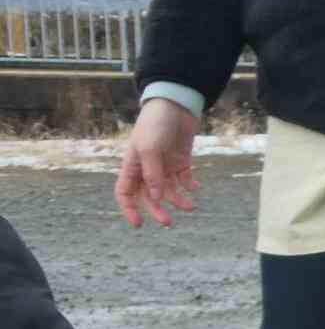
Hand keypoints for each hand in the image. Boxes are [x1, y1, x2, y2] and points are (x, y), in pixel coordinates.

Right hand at [115, 98, 200, 227]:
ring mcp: (165, 165)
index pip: (125, 192)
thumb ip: (152, 174)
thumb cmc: (156, 124)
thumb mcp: (150, 148)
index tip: (139, 224)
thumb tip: (155, 198)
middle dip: (157, 210)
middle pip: (149, 196)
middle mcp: (148, 168)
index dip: (129, 209)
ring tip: (190, 206)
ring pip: (169, 191)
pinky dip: (190, 186)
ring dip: (178, 200)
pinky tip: (196, 188)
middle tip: (169, 223)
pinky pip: (185, 180)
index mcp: (132, 166)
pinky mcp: (182, 161)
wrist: (176, 104)